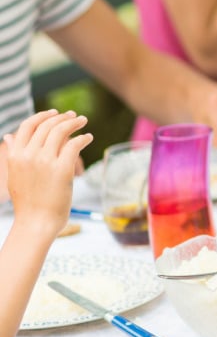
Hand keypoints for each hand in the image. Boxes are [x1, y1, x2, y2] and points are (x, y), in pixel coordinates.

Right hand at [3, 111, 91, 233]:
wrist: (36, 223)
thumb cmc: (28, 202)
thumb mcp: (15, 175)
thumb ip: (13, 154)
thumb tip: (8, 136)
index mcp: (15, 156)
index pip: (28, 126)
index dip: (43, 116)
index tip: (55, 113)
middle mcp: (28, 155)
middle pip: (47, 125)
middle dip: (63, 118)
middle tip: (75, 117)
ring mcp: (45, 161)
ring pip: (62, 130)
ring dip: (75, 123)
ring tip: (83, 122)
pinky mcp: (62, 169)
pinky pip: (75, 144)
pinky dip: (83, 138)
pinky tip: (88, 138)